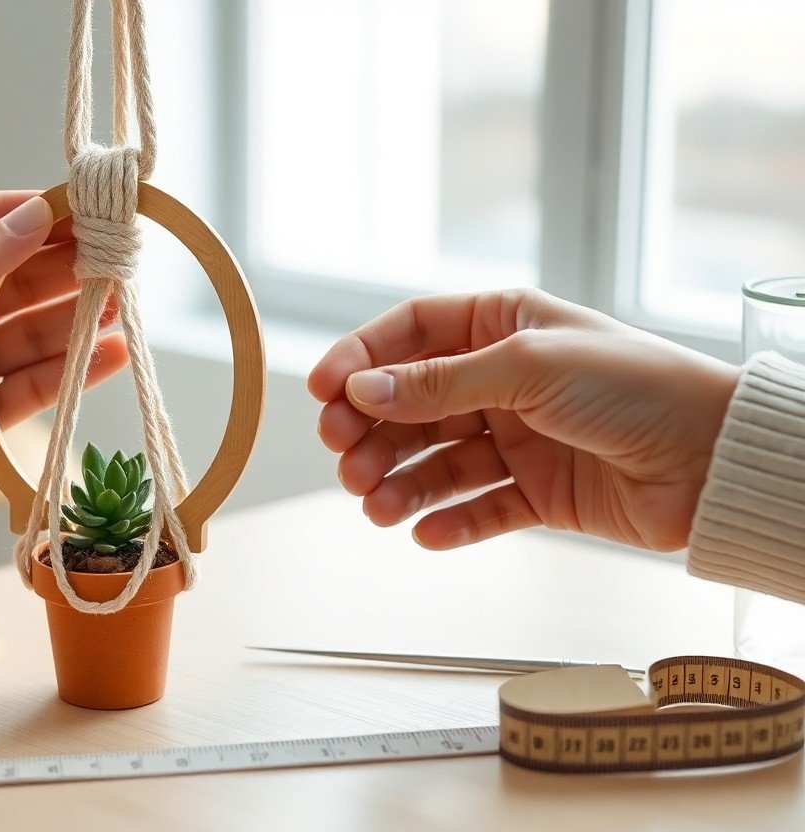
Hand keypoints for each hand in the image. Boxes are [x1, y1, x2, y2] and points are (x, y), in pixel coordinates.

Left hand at [0, 192, 126, 593]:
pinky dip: (70, 374)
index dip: (38, 216)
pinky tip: (108, 352)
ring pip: (30, 335)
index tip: (90, 208)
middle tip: (120, 254)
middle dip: (68, 266)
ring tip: (123, 299)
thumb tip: (32, 221)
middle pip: (18, 280)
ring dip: (76, 317)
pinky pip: (27, 391)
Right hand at [309, 289, 738, 551]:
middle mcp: (504, 379)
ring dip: (400, 483)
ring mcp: (519, 436)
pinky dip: (449, 522)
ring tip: (375, 507)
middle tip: (346, 461)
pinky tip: (424, 532)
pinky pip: (479, 507)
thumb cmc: (638, 388)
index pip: (411, 333)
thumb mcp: (529, 366)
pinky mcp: (537, 492)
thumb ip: (441, 381)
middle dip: (373, 433)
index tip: (322, 392)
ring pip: (437, 461)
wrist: (717, 461)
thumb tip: (363, 389)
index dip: (361, 359)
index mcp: (503, 326)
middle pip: (411, 403)